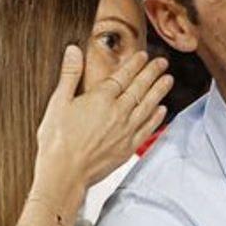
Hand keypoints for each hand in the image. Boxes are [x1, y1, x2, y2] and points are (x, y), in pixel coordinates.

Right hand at [36, 46, 172, 188]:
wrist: (64, 174)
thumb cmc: (56, 141)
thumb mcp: (58, 103)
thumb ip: (69, 75)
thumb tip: (73, 50)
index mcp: (100, 99)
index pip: (122, 76)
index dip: (134, 64)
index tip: (143, 56)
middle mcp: (117, 113)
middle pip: (139, 88)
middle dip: (152, 73)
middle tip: (163, 62)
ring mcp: (125, 131)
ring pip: (148, 106)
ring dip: (159, 91)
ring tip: (168, 80)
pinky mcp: (128, 148)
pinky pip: (147, 129)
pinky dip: (156, 118)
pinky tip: (162, 110)